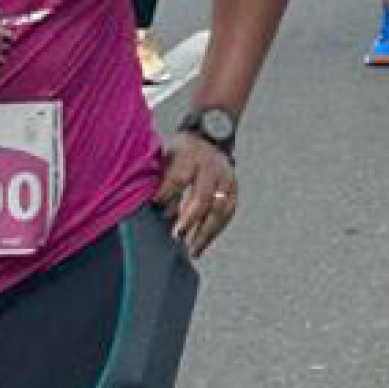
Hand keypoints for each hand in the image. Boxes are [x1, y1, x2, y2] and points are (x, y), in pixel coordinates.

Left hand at [154, 133, 238, 257]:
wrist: (208, 138)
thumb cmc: (179, 153)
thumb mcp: (165, 157)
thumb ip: (161, 179)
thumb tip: (156, 209)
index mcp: (190, 154)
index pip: (179, 177)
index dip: (167, 194)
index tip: (155, 207)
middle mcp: (212, 166)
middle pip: (203, 195)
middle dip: (189, 218)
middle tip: (177, 236)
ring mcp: (227, 178)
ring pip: (219, 208)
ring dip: (205, 231)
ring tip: (192, 250)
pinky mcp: (234, 189)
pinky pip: (228, 213)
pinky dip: (215, 230)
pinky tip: (202, 242)